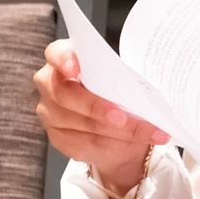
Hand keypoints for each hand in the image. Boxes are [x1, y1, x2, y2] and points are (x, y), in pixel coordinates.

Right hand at [33, 40, 168, 196]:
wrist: (115, 117)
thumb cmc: (117, 86)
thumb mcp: (121, 74)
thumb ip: (121, 73)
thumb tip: (141, 84)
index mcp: (64, 58)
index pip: (56, 54)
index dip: (64, 60)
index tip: (76, 68)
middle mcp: (50, 84)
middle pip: (65, 96)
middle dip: (97, 107)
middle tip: (122, 118)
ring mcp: (51, 112)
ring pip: (81, 124)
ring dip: (118, 131)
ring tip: (149, 132)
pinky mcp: (59, 137)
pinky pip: (85, 144)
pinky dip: (115, 144)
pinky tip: (137, 142)